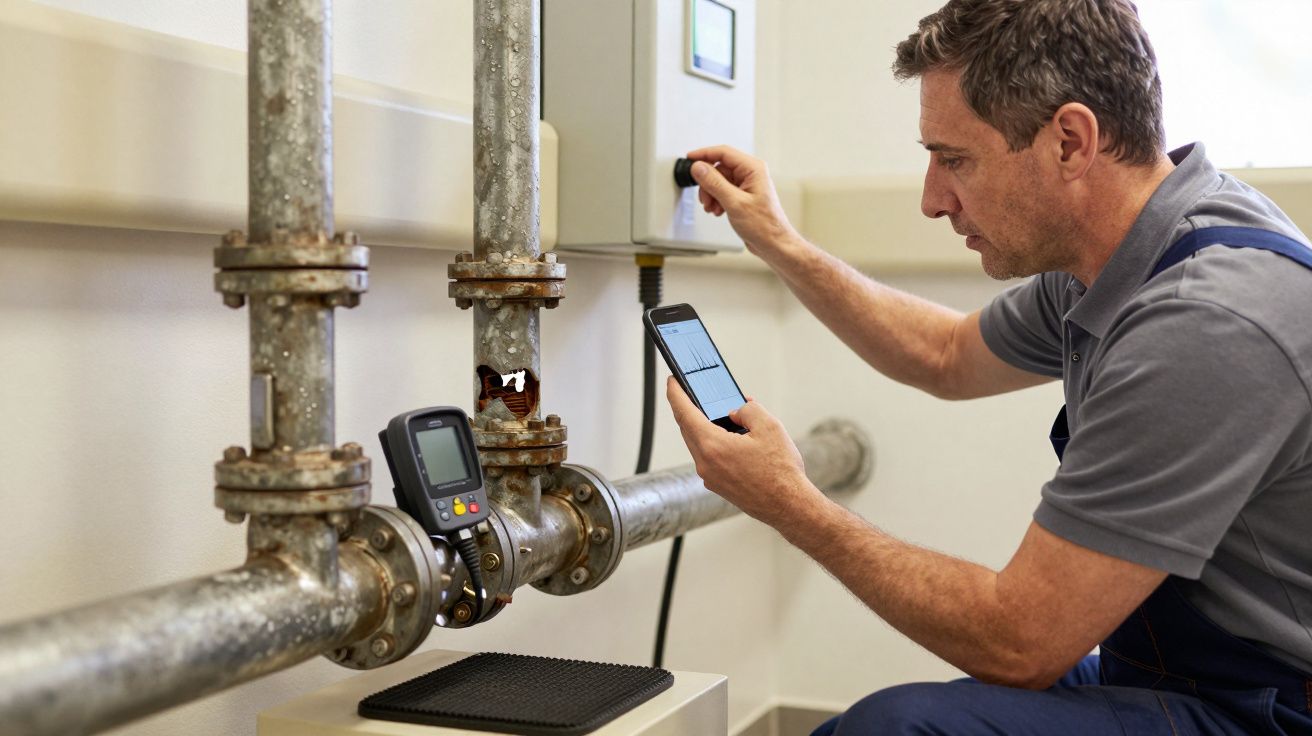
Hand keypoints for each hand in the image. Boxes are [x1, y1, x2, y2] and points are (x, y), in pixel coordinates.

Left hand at [665, 376, 819, 525]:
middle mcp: (705, 463)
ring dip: (703, 427)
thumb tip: (736, 412)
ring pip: (698, 444)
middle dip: (688, 409)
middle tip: (692, 393)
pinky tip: (729, 437)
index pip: (684, 413)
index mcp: (712, 446)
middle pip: (688, 429)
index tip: (672, 382)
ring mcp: (710, 477)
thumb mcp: (769, 426)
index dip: (676, 394)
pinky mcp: (718, 486)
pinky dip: (713, 443)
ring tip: (716, 413)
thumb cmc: (780, 470)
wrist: (789, 506)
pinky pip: (709, 458)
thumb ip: (747, 410)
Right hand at [686, 145, 801, 258]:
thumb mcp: (734, 203)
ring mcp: (747, 185)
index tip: (690, 158)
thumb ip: (714, 183)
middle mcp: (751, 174)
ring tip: (712, 208)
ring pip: (719, 181)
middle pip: (719, 169)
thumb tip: (698, 168)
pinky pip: (723, 191)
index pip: (723, 153)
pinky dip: (717, 199)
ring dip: (711, 194)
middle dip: (708, 184)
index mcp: (753, 169)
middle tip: (704, 198)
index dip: (704, 154)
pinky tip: (718, 210)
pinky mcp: (743, 196)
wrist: (773, 244)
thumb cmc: (764, 225)